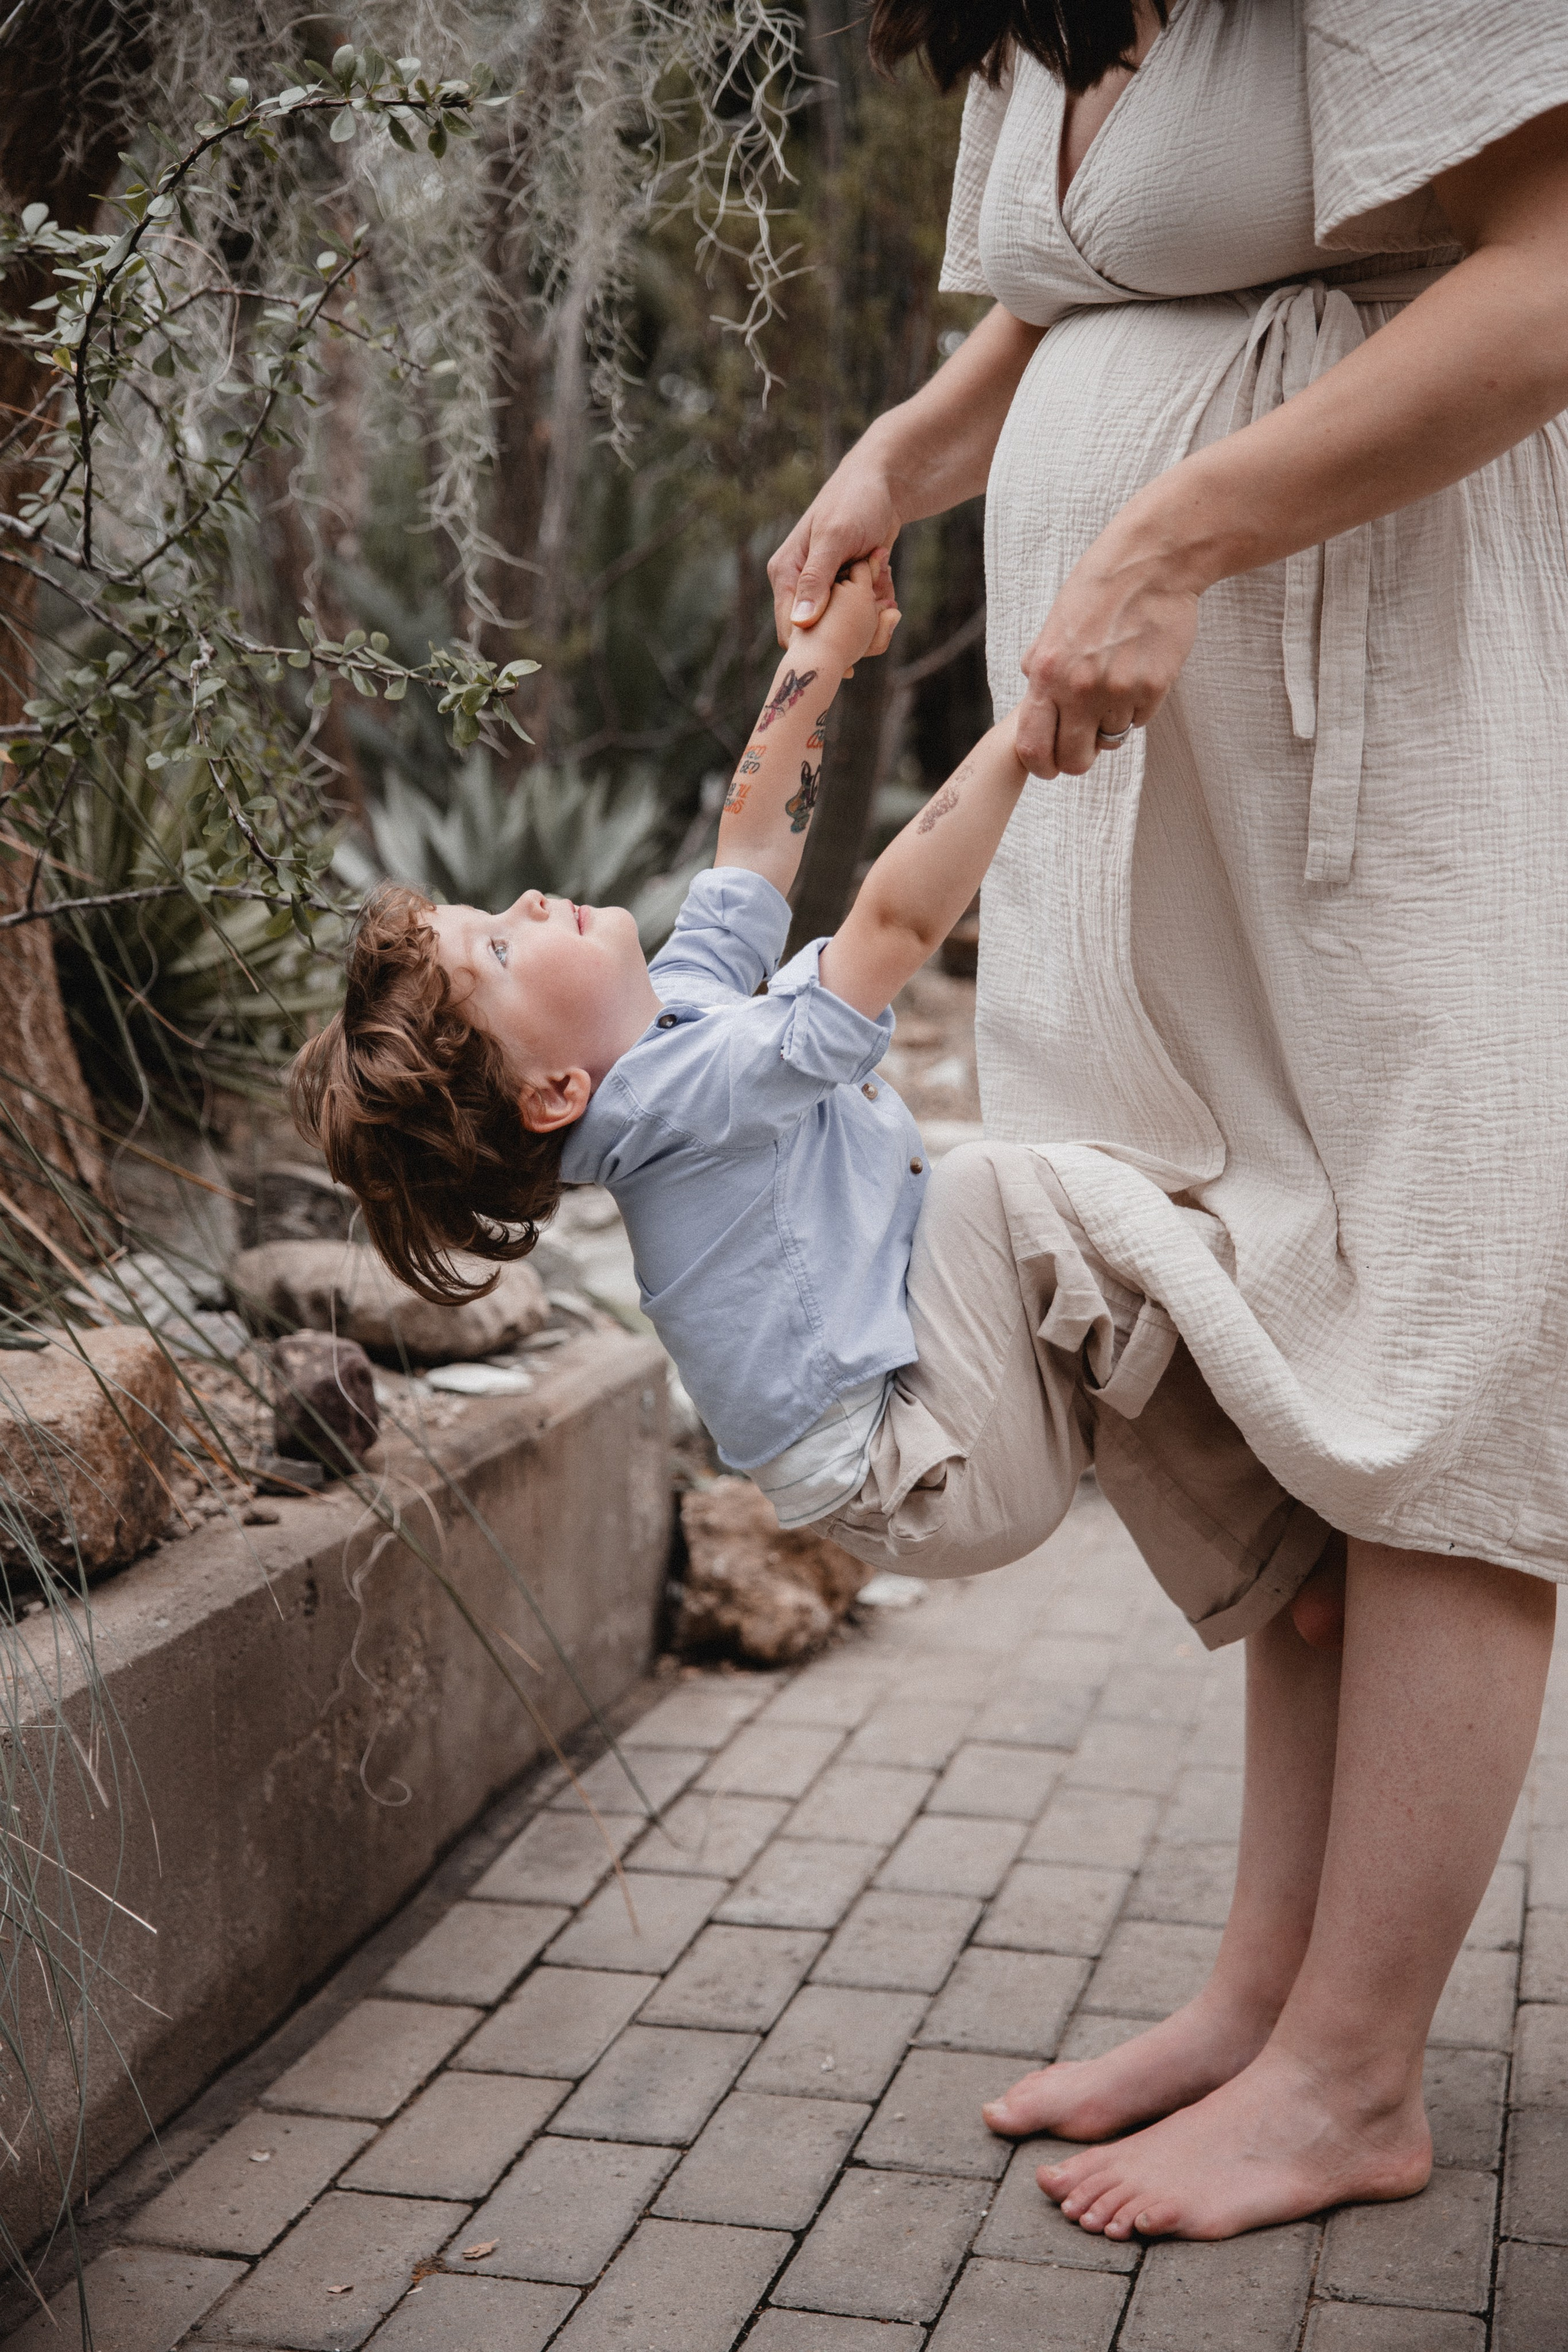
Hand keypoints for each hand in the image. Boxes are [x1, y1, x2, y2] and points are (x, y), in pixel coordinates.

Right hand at [769, 451, 903, 645]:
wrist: (883, 484)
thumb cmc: (854, 501)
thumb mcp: (834, 538)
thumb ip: (816, 579)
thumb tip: (800, 623)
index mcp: (786, 575)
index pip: (792, 629)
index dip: (818, 643)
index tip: (852, 639)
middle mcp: (801, 587)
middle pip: (821, 633)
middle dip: (853, 624)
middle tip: (877, 596)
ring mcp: (825, 589)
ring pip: (846, 627)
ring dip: (870, 611)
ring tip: (881, 576)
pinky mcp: (846, 589)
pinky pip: (862, 614)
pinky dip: (878, 601)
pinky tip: (885, 574)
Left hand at [1017, 525, 1201, 777]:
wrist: (1149, 564)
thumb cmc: (1097, 592)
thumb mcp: (1053, 629)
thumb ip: (1039, 671)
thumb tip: (1032, 707)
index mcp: (1046, 675)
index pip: (1033, 748)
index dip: (1042, 766)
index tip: (1050, 766)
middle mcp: (1079, 689)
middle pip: (1074, 760)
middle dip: (1079, 758)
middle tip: (1086, 743)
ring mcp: (1118, 691)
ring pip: (1112, 738)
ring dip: (1112, 720)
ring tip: (1117, 679)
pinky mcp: (1153, 688)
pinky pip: (1141, 719)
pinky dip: (1139, 705)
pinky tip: (1139, 669)